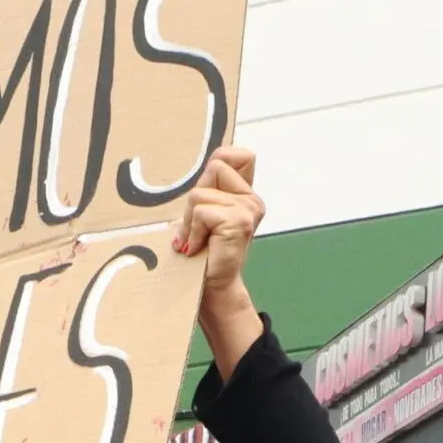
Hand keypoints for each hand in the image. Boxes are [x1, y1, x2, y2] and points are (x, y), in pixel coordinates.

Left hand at [175, 145, 265, 374]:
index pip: (238, 155)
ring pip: (201, 193)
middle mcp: (251, 200)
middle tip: (197, 227)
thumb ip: (207, 191)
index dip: (219, 163)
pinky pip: (201, 212)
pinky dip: (193, 231)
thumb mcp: (203, 216)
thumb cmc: (204, 254)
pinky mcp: (239, 221)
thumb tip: (199, 171)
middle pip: (215, 166)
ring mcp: (248, 209)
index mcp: (246, 195)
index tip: (207, 195)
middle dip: (196, 197)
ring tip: (197, 240)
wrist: (213, 288)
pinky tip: (198, 247)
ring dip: (190, 220)